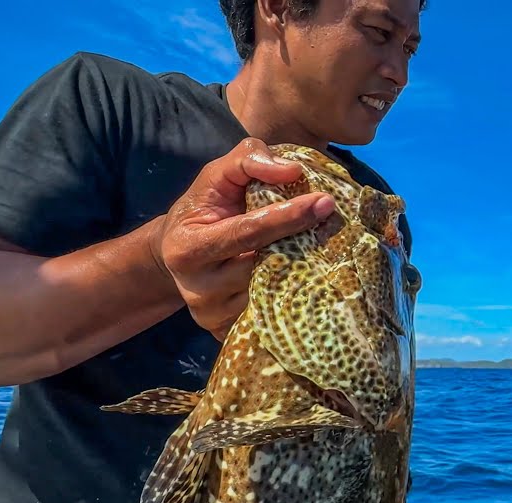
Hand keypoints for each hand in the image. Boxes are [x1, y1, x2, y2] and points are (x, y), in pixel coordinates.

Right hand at [152, 138, 336, 339]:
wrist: (176, 255)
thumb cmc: (204, 209)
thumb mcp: (216, 175)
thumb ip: (249, 160)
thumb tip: (293, 170)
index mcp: (189, 247)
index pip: (247, 232)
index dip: (288, 216)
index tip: (324, 202)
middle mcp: (198, 289)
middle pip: (265, 269)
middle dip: (302, 247)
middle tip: (335, 228)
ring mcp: (214, 316)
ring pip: (273, 296)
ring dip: (303, 274)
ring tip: (324, 253)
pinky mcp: (227, 333)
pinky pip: (271, 317)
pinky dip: (293, 298)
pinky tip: (310, 280)